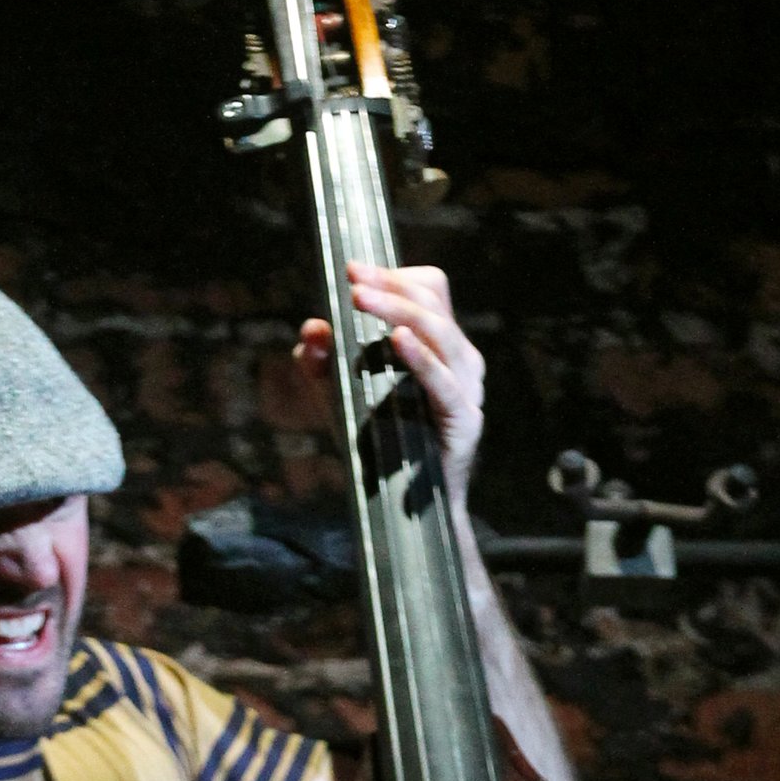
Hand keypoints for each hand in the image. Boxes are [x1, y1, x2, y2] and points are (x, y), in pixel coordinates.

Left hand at [293, 262, 485, 506]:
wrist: (407, 511)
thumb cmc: (381, 445)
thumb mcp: (342, 396)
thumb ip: (323, 362)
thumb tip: (312, 328)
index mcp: (439, 345)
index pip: (429, 290)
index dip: (392, 275)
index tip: (351, 269)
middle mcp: (460, 359)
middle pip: (434, 301)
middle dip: (390, 286)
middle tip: (351, 282)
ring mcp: (467, 387)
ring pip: (439, 331)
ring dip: (397, 310)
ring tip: (361, 300)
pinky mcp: (464, 419)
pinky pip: (443, 381)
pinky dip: (419, 358)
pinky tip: (395, 340)